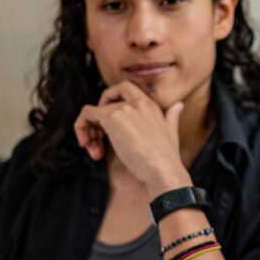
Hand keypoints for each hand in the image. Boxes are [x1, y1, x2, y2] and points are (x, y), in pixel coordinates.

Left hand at [73, 81, 190, 195]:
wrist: (163, 170)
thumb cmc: (167, 159)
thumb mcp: (172, 133)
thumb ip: (172, 117)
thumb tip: (179, 105)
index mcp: (151, 105)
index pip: (125, 89)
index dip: (113, 103)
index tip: (111, 126)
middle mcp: (138, 102)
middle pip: (107, 98)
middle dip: (99, 117)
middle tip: (98, 140)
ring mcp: (124, 109)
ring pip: (94, 110)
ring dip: (89, 130)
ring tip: (94, 150)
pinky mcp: (112, 118)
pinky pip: (86, 115)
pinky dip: (81, 129)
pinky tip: (90, 148)